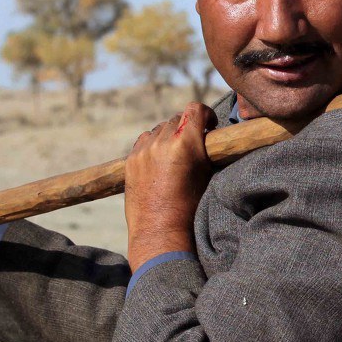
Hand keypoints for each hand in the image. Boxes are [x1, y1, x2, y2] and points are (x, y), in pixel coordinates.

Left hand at [126, 102, 216, 270]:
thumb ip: (205, 149)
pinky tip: (159, 160)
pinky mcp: (130, 159)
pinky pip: (144, 140)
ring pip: (160, 128)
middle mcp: (162, 141)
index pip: (195, 109)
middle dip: (188, 127)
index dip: (206, 115)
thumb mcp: (207, 174)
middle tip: (194, 144)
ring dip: (169, 135)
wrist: (160, 231)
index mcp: (186, 142)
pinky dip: (153, 144)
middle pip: (178, 118)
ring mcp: (143, 150)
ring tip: (175, 154)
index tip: (210, 126)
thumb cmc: (191, 207)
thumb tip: (209, 136)